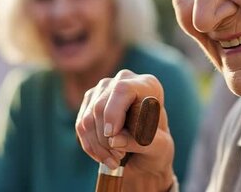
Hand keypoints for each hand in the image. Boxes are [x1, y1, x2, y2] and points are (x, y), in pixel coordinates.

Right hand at [76, 70, 174, 191]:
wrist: (146, 154)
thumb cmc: (157, 147)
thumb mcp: (159, 147)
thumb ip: (140, 142)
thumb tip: (113, 140)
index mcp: (147, 85)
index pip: (122, 90)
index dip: (113, 112)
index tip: (112, 136)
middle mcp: (123, 81)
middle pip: (100, 105)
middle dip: (105, 138)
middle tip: (119, 156)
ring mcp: (103, 90)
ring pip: (88, 118)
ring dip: (98, 145)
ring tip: (114, 159)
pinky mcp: (90, 102)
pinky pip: (81, 125)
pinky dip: (90, 145)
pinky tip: (103, 156)